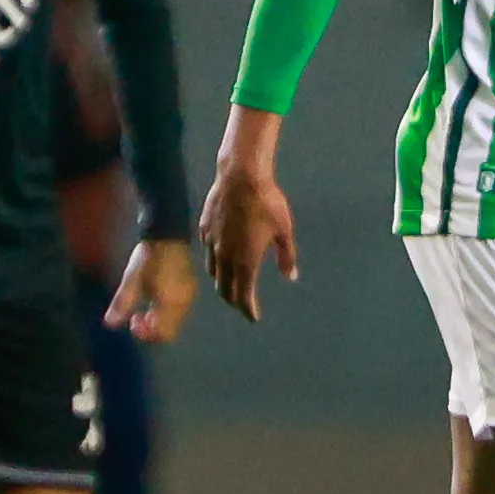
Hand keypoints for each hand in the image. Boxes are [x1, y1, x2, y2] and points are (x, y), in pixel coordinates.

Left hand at [104, 239, 197, 343]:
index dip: (147, 334)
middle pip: (171, 330)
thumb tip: (110, 323)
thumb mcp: (131, 279)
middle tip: (135, 317)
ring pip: (176, 321)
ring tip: (144, 309)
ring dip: (159, 321)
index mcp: (172, 302)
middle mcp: (185, 303)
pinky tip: (155, 300)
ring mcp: (190, 296)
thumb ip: (123, 302)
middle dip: (152, 329)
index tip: (132, 321)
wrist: (168, 233)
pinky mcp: (190, 288)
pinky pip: (180, 310)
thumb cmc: (149, 256)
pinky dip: (167, 312)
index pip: (164, 333)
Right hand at [200, 106, 296, 321]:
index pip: (243, 296)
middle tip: (242, 304)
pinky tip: (221, 255)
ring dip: (222, 282)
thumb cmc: (267, 203)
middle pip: (224, 288)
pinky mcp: (204, 229)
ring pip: (213, 272)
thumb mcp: (284, 231)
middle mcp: (224, 257)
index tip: (253, 316)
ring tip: (231, 283)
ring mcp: (211, 243)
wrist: (240, 176)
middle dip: (233, 300)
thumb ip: (286, 256)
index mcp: (245, 261)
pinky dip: (215, 260)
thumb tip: (290, 276)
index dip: (248, 309)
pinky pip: (208, 252)